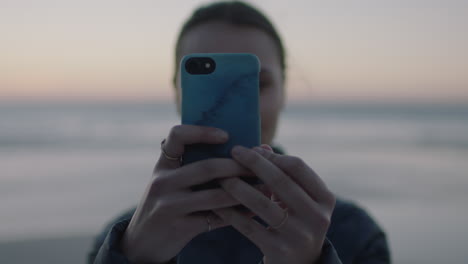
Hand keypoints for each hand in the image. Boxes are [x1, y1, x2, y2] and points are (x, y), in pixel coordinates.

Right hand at [120, 125, 249, 263]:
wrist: (141, 245)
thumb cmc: (165, 207)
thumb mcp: (170, 184)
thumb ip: (195, 168)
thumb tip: (243, 153)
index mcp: (163, 166)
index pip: (177, 136)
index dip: (202, 132)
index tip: (226, 135)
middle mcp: (163, 182)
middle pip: (207, 167)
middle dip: (239, 165)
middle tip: (262, 163)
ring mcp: (169, 206)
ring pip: (215, 195)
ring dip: (246, 191)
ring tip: (267, 187)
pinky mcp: (179, 228)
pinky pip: (216, 219)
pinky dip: (239, 214)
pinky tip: (255, 211)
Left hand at [213, 145, 335, 263]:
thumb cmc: (296, 221)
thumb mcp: (299, 199)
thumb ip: (283, 173)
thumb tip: (261, 147)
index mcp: (325, 198)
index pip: (297, 167)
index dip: (273, 155)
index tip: (252, 148)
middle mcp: (317, 217)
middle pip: (280, 181)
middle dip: (254, 164)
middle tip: (233, 152)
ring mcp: (299, 235)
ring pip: (262, 203)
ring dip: (238, 186)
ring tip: (221, 176)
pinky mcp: (279, 251)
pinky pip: (248, 227)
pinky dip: (230, 213)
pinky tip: (216, 203)